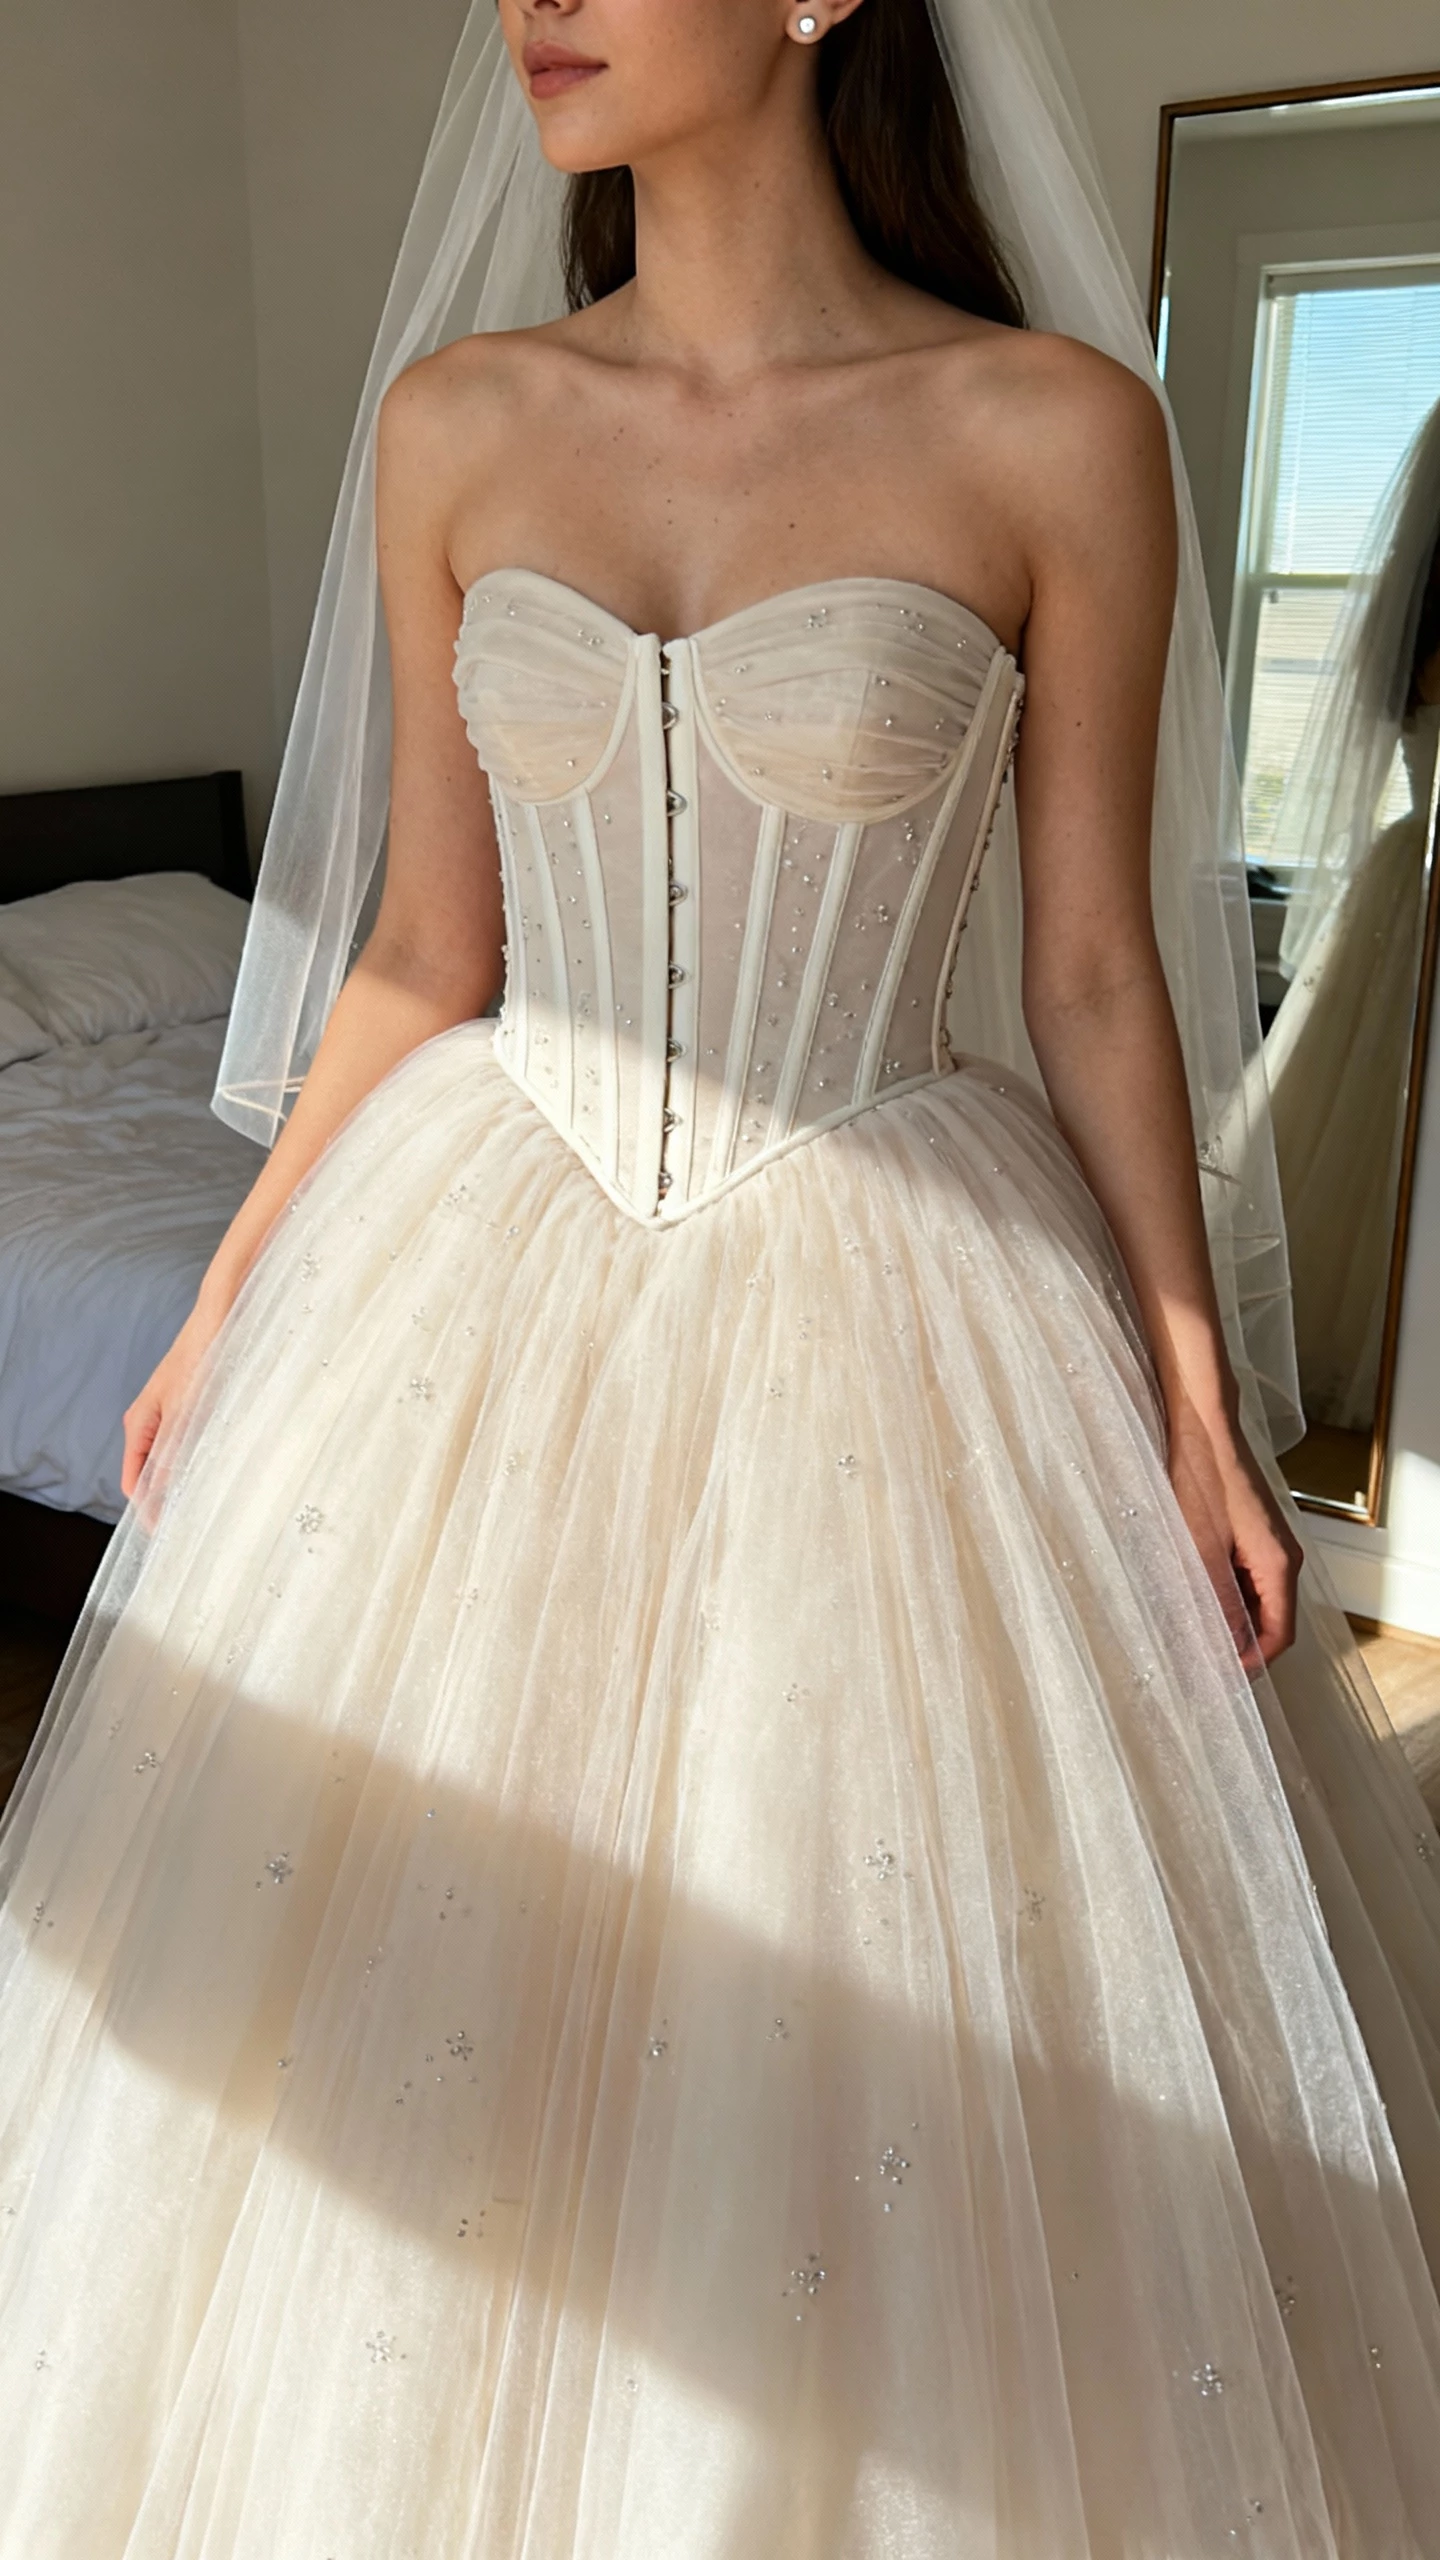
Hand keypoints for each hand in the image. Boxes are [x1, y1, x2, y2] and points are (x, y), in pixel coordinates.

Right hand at [121, 1297, 228, 1517]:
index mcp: (139, 1424)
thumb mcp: (186, 1409)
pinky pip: (190, 1444)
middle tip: (191, 1527)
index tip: (165, 1534)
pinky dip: (200, 1461)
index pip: (134, 1481)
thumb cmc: (201, 1356)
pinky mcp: (192, 1408)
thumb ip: (172, 1451)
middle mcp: (151, 1422)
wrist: (220, 1316)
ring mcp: (171, 1415)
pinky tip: (219, 1471)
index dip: (147, 1509)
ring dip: (185, 1481)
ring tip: (207, 1506)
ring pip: (173, 1460)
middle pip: (151, 1474)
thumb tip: (161, 1493)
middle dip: (167, 1500)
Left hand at [1164, 1398, 1303, 1669]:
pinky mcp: (1251, 1533)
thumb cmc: (1202, 1479)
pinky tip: (1194, 1596)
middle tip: (1201, 1662)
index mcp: (1280, 1565)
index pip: (1279, 1635)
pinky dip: (1225, 1594)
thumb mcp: (1202, 1549)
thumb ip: (1218, 1602)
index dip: (1252, 1663)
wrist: (1203, 1427)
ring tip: (1192, 1633)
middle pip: (1271, 1620)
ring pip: (1256, 1600)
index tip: (1220, 1680)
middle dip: (1240, 1645)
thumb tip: (1229, 1649)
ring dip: (1230, 1619)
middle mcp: (1283, 1557)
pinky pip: (1245, 1577)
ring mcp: (1269, 1544)